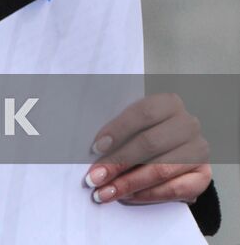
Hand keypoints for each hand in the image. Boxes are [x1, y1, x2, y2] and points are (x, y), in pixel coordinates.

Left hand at [84, 93, 211, 205]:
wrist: (176, 154)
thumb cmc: (147, 134)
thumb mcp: (136, 125)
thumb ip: (121, 131)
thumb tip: (95, 150)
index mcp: (169, 103)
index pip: (143, 113)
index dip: (118, 130)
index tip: (96, 147)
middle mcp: (188, 124)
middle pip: (150, 143)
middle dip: (118, 163)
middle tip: (95, 177)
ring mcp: (199, 150)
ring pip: (161, 169)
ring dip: (129, 183)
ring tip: (107, 192)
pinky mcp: (204, 176)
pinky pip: (175, 189)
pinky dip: (148, 195)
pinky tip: (129, 197)